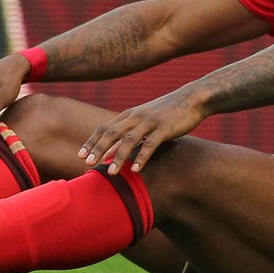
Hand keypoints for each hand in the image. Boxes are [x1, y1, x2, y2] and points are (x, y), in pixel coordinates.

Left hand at [77, 89, 205, 173]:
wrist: (192, 98)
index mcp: (129, 115)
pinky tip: (137, 170)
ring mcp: (150, 122)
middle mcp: (136, 116)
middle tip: (87, 163)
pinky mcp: (164, 128)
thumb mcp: (145, 120)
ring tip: (112, 173)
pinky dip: (142, 157)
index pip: (104, 128)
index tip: (81, 155)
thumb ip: (129, 134)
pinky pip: (151, 144)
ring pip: (129, 140)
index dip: (92, 141)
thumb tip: (111, 153)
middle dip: (98, 148)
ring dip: (119, 156)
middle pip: (112, 133)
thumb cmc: (167, 112)